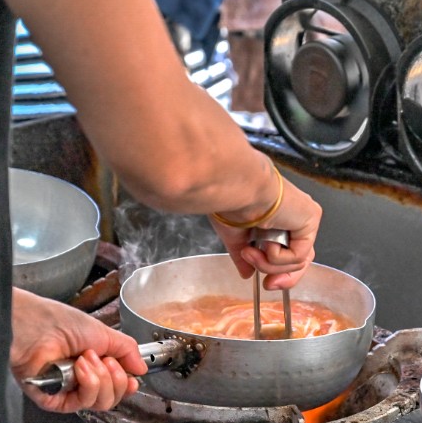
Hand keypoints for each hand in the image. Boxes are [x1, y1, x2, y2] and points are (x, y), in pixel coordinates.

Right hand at [0, 0, 323, 291]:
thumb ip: (150, 175)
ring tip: (254, 260)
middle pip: (280, 237)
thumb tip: (114, 143)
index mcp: (230, 190)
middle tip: (257, 279)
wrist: (192, 158)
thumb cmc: (169, 153)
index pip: (251, 225)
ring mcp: (281, 201)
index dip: (254, 251)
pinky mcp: (299, 208)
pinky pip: (307, 243)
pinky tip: (262, 253)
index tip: (247, 273)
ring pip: (300, 245)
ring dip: (277, 266)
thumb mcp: (157, 175)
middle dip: (274, 267)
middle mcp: (258, 196)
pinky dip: (286, 260)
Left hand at [9, 289, 148, 412]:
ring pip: (100, 403)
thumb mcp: (103, 333)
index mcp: (92, 366)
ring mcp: (67, 391)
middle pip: (112, 399)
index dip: (126, 386)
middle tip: (105, 359)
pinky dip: (87, 384)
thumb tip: (141, 369)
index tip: (133, 379)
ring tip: (87, 358)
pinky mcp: (54, 400)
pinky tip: (79, 367)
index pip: (116, 388)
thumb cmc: (59, 322)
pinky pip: (82, 403)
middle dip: (115, 378)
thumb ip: (127, 350)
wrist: (35, 325)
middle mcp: (80, 381)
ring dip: (100, 379)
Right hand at [210, 156, 322, 290]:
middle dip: (283, 277)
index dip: (279, 271)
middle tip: (268, 284)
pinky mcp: (311, 218)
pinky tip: (266, 242)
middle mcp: (295, 215)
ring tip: (251, 252)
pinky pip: (298, 255)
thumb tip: (246, 272)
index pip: (290, 251)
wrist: (236, 189)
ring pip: (298, 261)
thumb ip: (245, 256)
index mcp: (278, 216)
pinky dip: (278, 256)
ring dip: (270, 264)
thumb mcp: (236, 236)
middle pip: (300, 260)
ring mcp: (305, 217)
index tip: (266, 284)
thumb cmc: (231, 201)